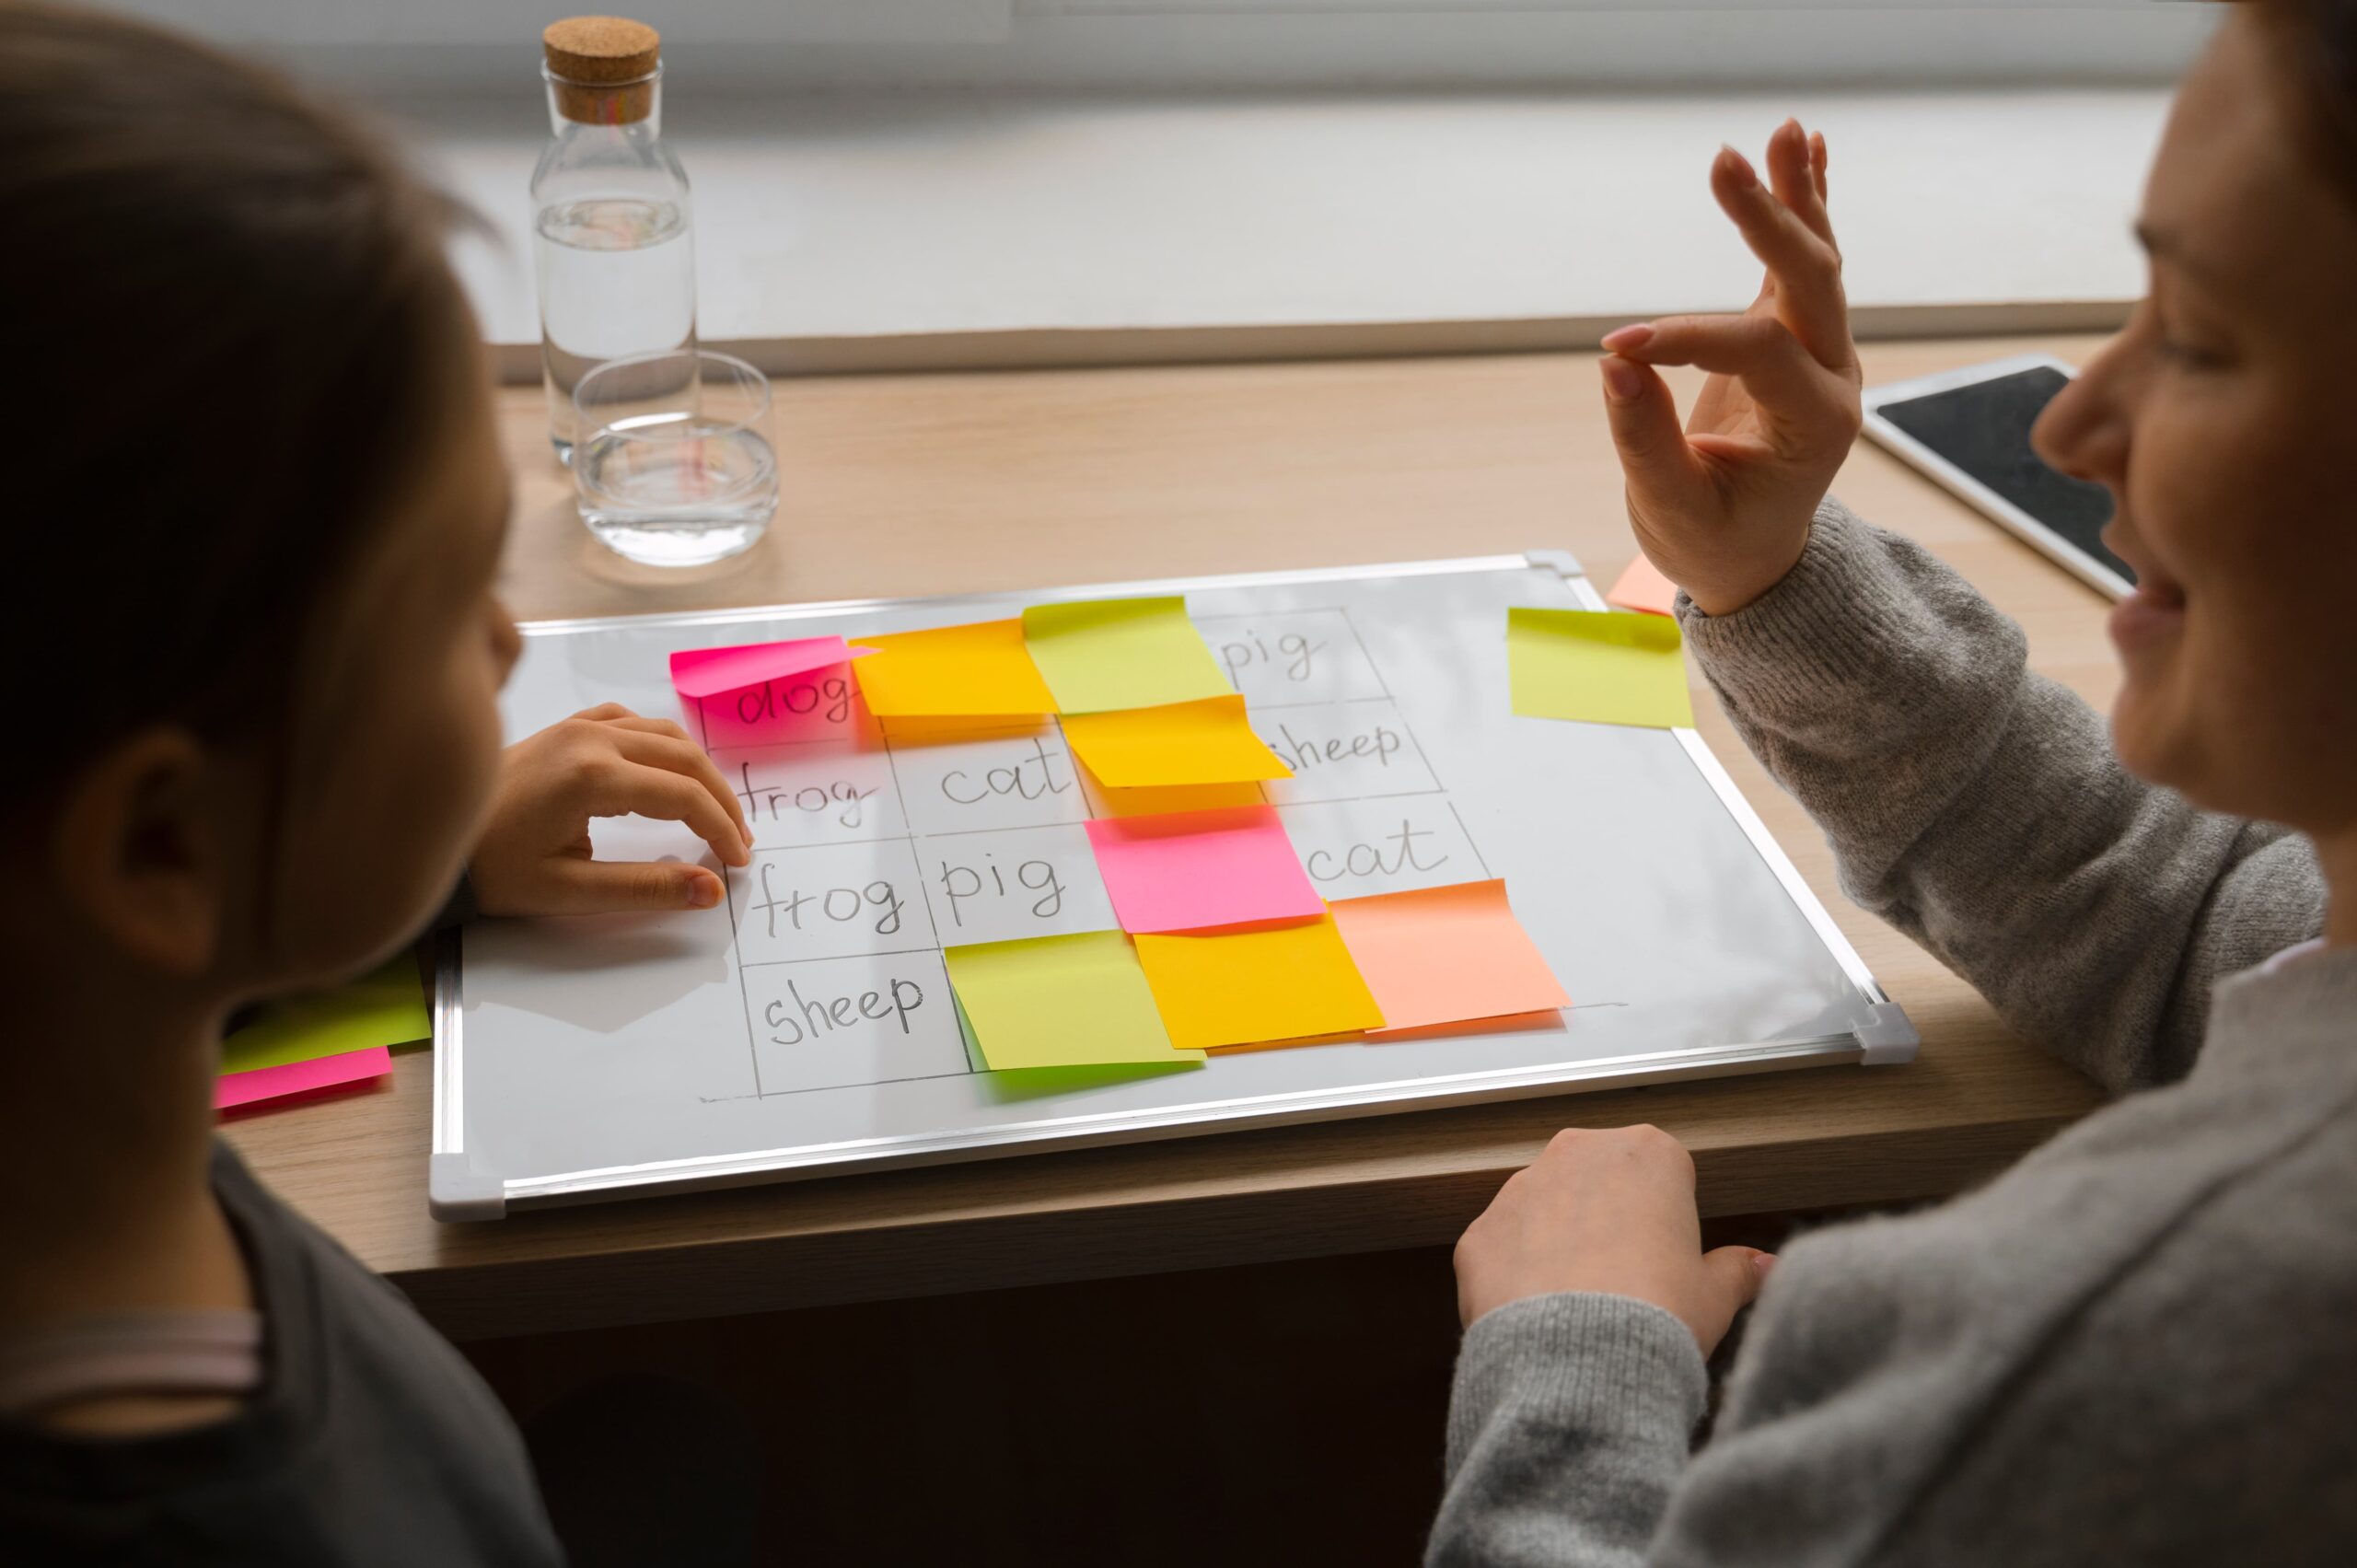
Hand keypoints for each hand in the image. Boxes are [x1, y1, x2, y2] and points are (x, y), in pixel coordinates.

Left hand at [470, 704, 752, 916]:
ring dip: (698, 771)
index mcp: (591, 776)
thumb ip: (644, 889)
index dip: (721, 830)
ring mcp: (577, 726)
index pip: (683, 796)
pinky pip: (632, 722)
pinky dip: (663, 746)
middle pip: (684, 758)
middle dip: (720, 801)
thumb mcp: (568, 890)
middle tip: (739, 841)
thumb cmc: (493, 869)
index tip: (737, 863)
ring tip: (714, 812)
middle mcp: (590, 738)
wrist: (430, 838)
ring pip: (664, 734)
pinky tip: (667, 773)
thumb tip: (709, 890)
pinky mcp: (567, 727)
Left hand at [1453, 1125, 1771, 1355]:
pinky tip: (1538, 1316)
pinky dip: (1517, 1275)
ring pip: (1546, 1209)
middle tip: (1626, 1281)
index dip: (1668, 1218)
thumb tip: (1764, 1267)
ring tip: (1581, 1305)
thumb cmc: (1656, 1317)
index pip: (1665, 1171)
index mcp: (1647, 1153)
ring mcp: (1519, 1189)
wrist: (1578, 1364)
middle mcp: (1577, 1153)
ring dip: (1559, 1243)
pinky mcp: (1478, 1232)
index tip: (1668, 1257)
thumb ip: (1739, 1271)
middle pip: (1599, 1180)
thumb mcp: (1715, 1296)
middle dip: (1609, 1219)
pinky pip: (1502, 1248)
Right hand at [1598, 119, 1862, 616]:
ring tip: (1783, 129)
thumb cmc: (1714, 540)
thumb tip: (1615, 363)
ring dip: (1794, 194)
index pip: (1756, 351)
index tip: (1616, 346)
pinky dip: (1802, 204)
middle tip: (1724, 163)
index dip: (1684, 339)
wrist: (1752, 556)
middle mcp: (1833, 377)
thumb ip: (1647, 441)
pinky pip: (1797, 262)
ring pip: (1815, 260)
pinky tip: (1800, 147)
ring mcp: (1820, 352)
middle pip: (1814, 282)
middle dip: (1770, 220)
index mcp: (1816, 425)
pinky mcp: (1790, 335)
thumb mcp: (1674, 509)